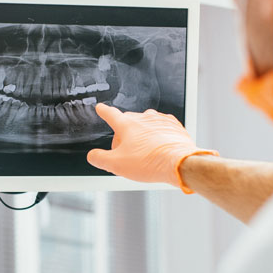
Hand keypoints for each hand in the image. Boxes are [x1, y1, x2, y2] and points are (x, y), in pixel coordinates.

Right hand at [86, 103, 218, 192]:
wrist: (179, 163)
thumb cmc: (149, 162)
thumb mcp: (116, 165)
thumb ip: (99, 158)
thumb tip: (93, 156)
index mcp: (126, 125)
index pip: (111, 114)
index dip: (104, 111)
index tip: (101, 108)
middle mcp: (143, 118)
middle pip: (128, 123)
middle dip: (124, 136)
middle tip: (126, 154)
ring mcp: (159, 120)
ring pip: (145, 126)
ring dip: (142, 136)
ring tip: (145, 154)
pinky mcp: (174, 126)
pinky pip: (160, 129)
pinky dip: (157, 137)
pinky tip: (158, 150)